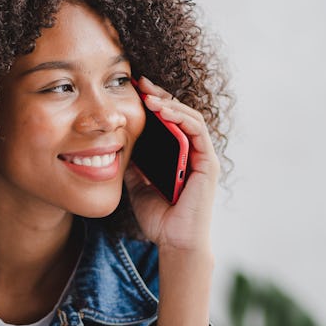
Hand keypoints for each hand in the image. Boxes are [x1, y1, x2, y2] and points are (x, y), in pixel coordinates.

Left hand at [125, 76, 219, 252]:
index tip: (132, 91)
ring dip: (169, 103)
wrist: (174, 243)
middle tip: (139, 82)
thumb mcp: (137, 186)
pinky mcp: (208, 164)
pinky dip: (181, 118)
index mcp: (178, 156)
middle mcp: (193, 153)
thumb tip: (117, 145)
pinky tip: (163, 111)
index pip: (167, 122)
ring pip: (189, 118)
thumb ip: (133, 165)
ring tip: (148, 94)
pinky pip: (197, 132)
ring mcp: (203, 157)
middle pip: (179, 114)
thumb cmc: (159, 219)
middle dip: (160, 96)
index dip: (152, 104)